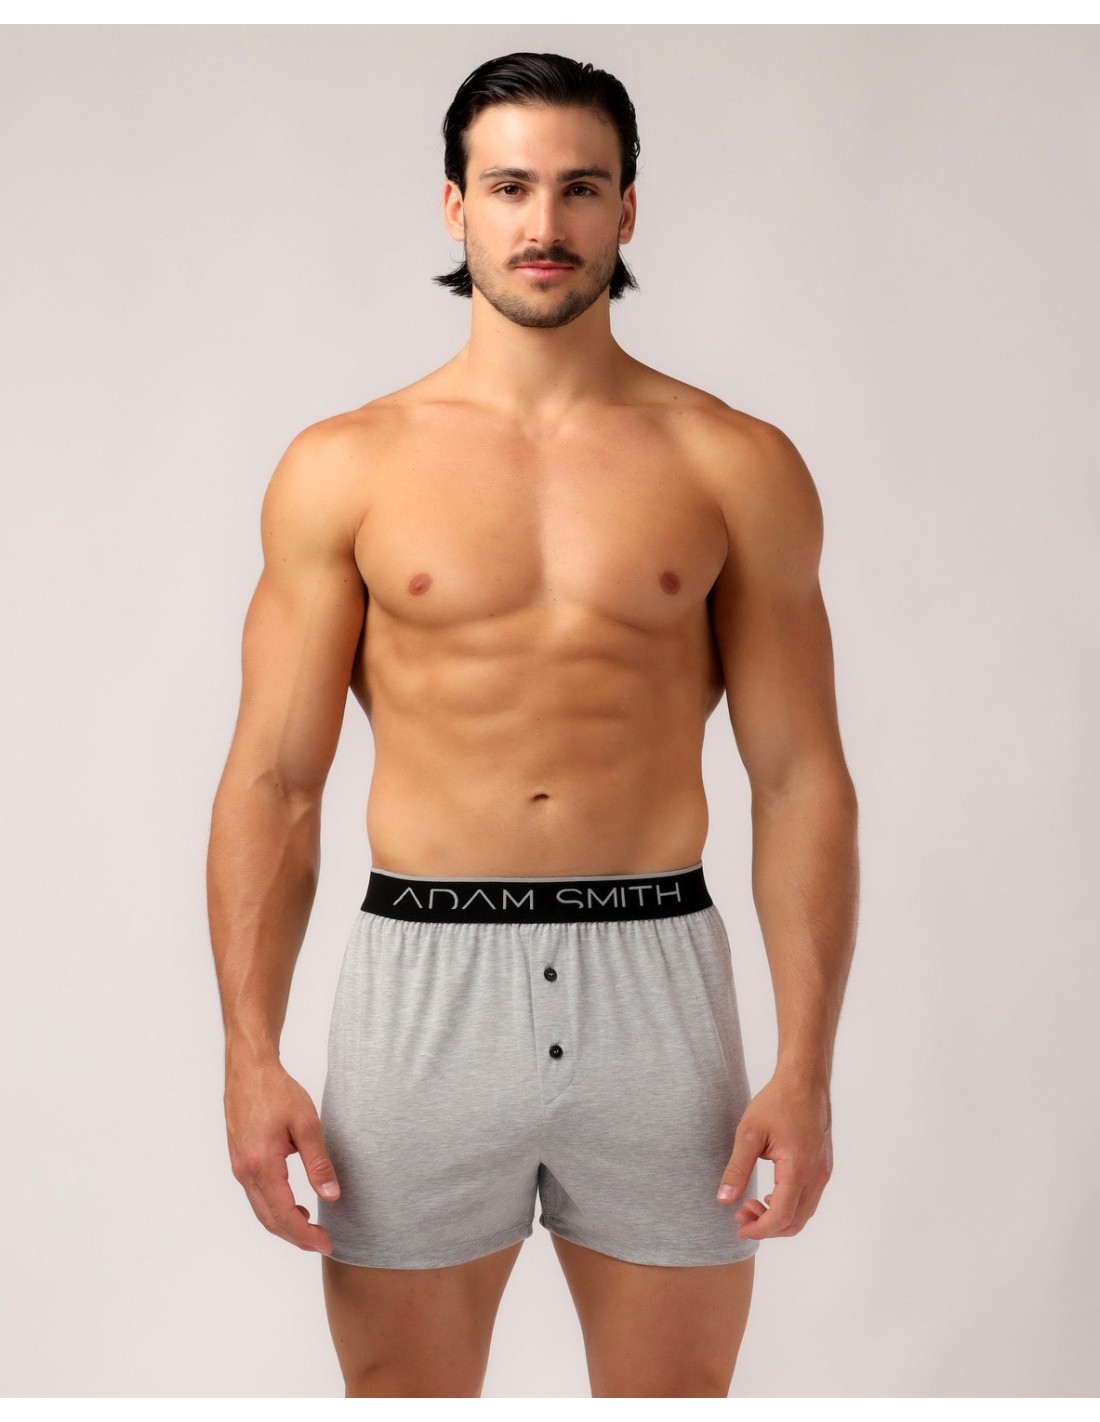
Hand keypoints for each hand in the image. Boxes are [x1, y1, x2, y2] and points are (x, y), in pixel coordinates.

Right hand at [224, 1059, 340, 1254]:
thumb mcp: (306, 1123)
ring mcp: (239, 1168)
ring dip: (285, 1224)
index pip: (284, 1215)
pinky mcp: (239, 1161)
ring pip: (261, 1210)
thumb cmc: (277, 1091)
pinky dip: (274, 1209)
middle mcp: (245, 1172)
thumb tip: (332, 1196)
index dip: (305, 1235)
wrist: (248, 1069)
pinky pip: (256, 1196)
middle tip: (323, 1243)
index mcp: (262, 1165)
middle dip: (296, 1237)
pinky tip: (294, 1205)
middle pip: (270, 1220)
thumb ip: (318, 1162)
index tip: (327, 1244)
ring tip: (311, 1228)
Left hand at [715, 1070, 832, 1239]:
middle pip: (795, 1223)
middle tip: (740, 1213)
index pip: (781, 1216)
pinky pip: (809, 1200)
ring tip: (751, 1203)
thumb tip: (723, 1200)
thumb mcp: (749, 1133)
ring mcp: (823, 1172)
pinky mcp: (823, 1167)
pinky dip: (790, 1206)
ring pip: (804, 1213)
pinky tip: (770, 1194)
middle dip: (766, 1227)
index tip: (738, 1226)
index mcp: (798, 1168)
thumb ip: (737, 1169)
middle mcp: (816, 1175)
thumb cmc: (776, 1102)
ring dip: (778, 1218)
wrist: (805, 1081)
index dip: (759, 1229)